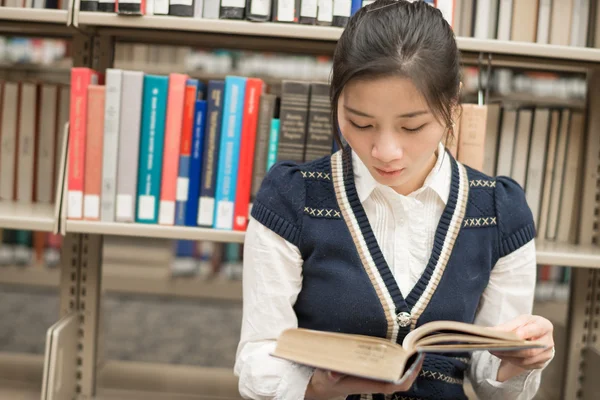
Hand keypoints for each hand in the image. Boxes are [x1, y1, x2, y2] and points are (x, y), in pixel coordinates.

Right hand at [305, 356, 423, 399]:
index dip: (409, 375)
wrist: (325, 386)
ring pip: (400, 373)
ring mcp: (378, 378)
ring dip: (408, 362)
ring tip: (414, 346)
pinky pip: (393, 368)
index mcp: (371, 385)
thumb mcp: (327, 378)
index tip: (416, 362)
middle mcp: (377, 382)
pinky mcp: (375, 373)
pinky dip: (399, 360)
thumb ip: (331, 375)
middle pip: (403, 377)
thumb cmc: (328, 381)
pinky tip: (401, 350)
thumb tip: (332, 373)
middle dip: (413, 365)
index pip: (397, 384)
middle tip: (419, 348)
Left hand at [489, 315, 554, 379]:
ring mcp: (546, 355)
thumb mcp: (519, 321)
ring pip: (527, 360)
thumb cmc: (527, 325)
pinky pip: (525, 365)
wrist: (536, 334)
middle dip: (512, 350)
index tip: (511, 336)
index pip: (535, 330)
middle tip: (496, 347)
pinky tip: (501, 355)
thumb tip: (489, 331)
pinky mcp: (540, 363)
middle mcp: (548, 342)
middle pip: (530, 350)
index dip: (524, 333)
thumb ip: (506, 326)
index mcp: (545, 326)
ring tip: (495, 351)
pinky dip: (511, 361)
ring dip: (509, 357)